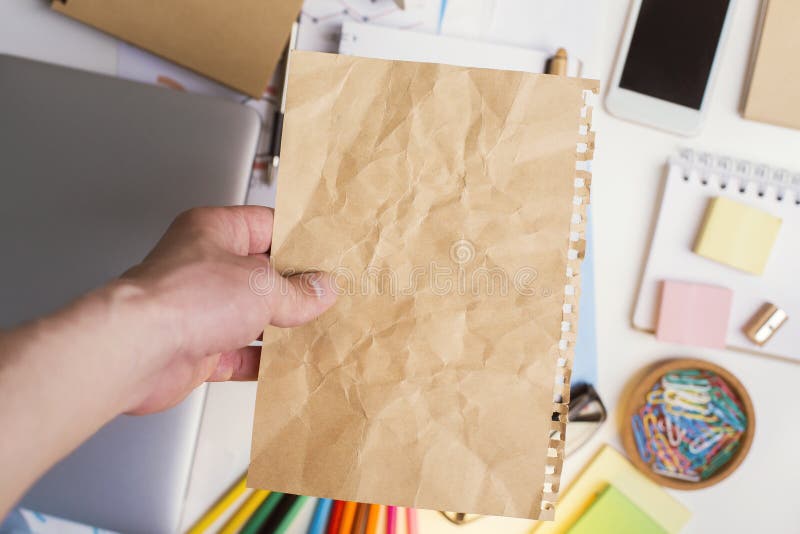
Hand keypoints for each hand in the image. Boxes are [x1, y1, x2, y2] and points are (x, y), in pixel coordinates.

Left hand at [117, 206, 336, 413]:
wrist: (137, 352)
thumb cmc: (183, 300)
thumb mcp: (262, 286)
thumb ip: (298, 291)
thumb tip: (322, 289)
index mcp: (214, 231)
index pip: (267, 225)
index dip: (299, 240)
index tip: (328, 255)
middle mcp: (203, 265)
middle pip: (261, 273)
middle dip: (294, 289)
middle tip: (328, 296)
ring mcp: (199, 307)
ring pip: (251, 315)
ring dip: (281, 327)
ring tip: (316, 330)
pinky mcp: (196, 347)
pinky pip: (238, 353)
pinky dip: (261, 360)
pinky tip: (285, 364)